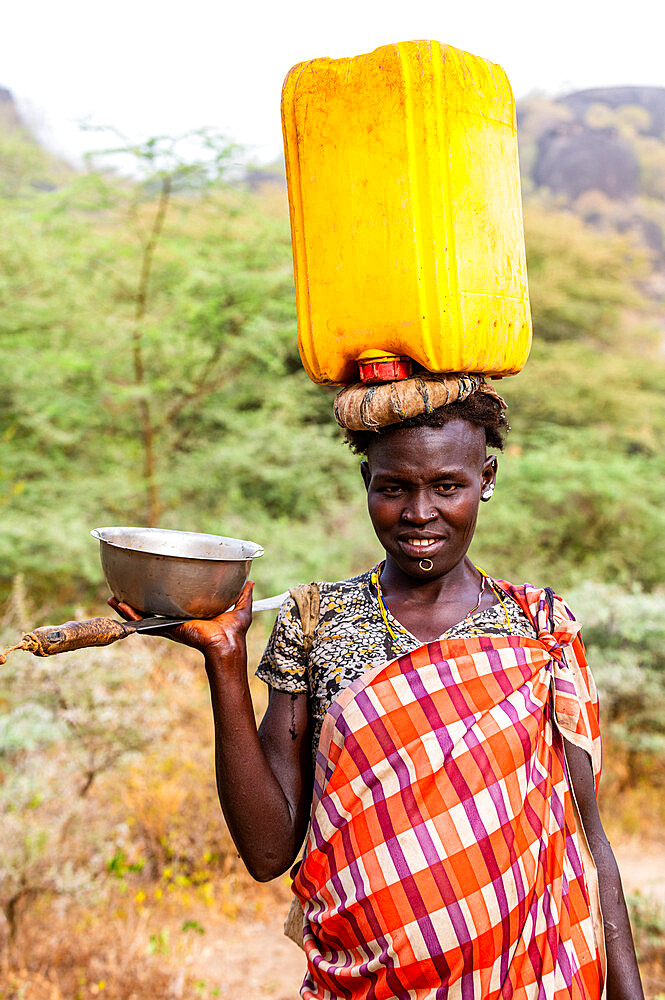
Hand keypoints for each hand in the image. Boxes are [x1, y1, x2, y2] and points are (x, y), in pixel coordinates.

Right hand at [107, 580, 253, 660]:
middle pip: (152, 610)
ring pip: (143, 616)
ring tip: (113, 599)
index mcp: (190, 614)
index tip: (151, 587)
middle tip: (123, 593)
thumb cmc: (234, 632)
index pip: (172, 604)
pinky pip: (144, 622)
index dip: (160, 597)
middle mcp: (177, 619)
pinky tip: (119, 605)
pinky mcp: (166, 627)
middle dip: (137, 603)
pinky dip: (130, 615)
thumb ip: (243, 594)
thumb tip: (250, 581)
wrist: (227, 644)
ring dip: (127, 608)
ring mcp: (169, 625)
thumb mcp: (240, 608)